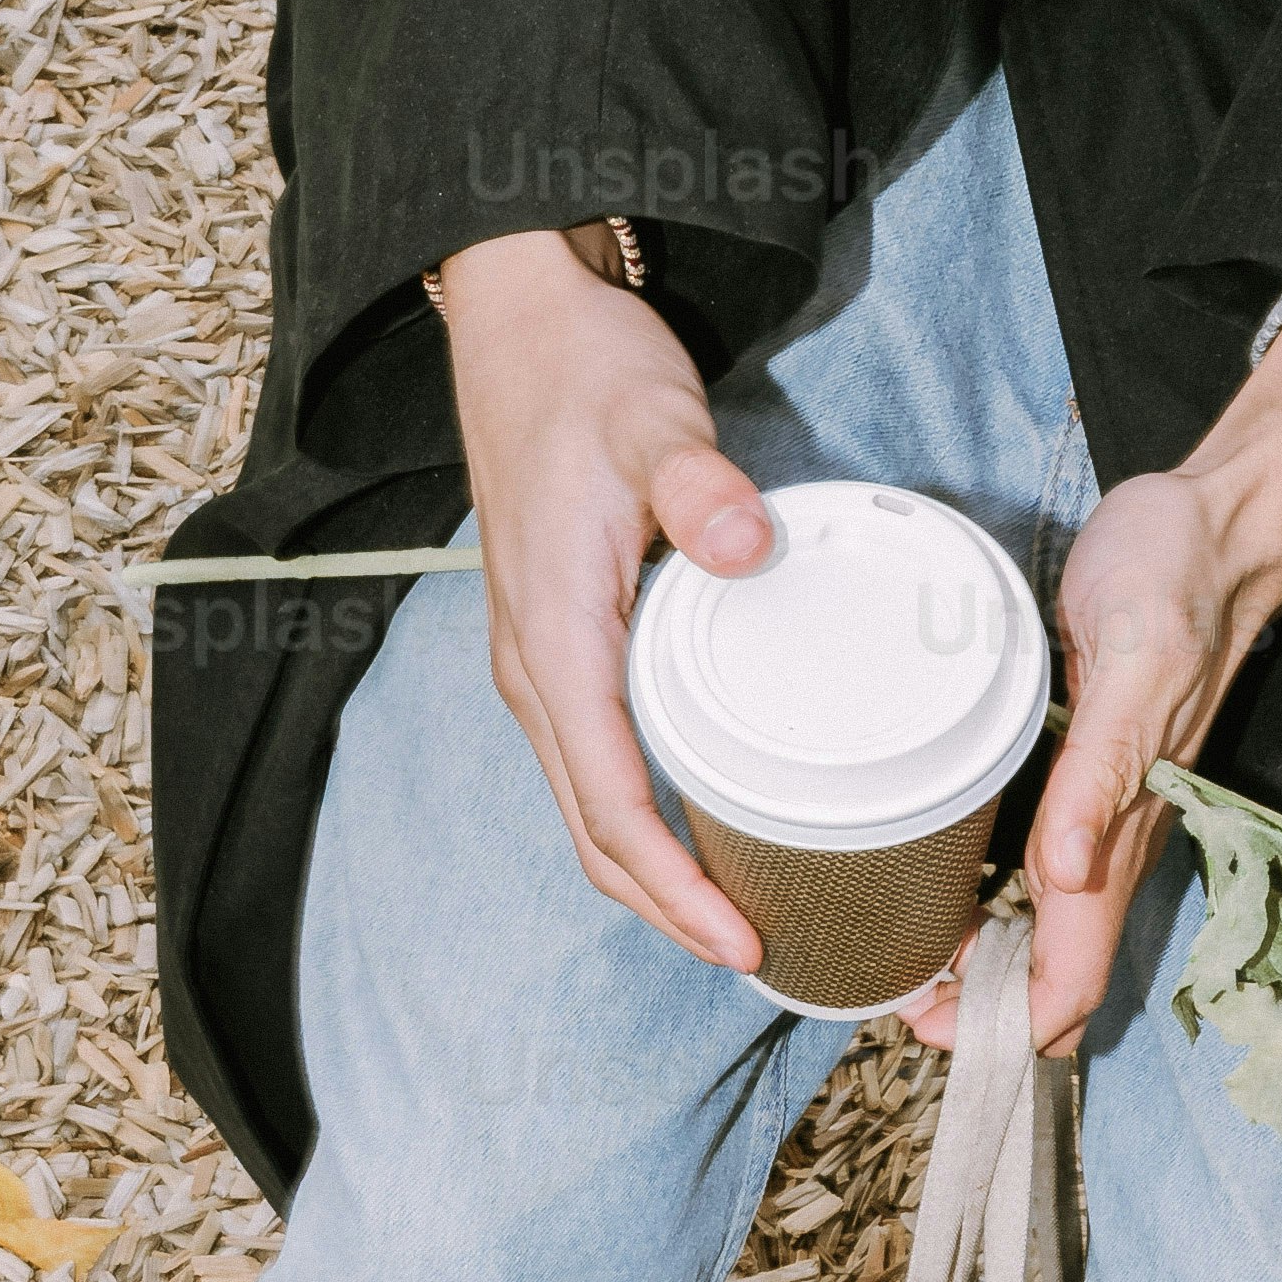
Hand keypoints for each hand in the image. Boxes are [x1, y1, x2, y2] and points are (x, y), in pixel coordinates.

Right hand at [433, 227, 775, 967]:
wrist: (520, 325)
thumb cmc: (583, 374)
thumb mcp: (650, 419)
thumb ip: (697, 484)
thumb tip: (744, 544)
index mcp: (555, 639)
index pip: (612, 801)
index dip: (675, 883)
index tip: (739, 940)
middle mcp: (535, 671)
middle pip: (594, 834)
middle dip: (670, 910)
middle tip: (761, 957)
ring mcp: (541, 666)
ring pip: (589, 810)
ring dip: (655, 877)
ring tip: (738, 920)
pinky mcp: (559, 650)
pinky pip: (596, 767)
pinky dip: (643, 823)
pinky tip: (702, 835)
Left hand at [912, 324, 1281, 1054]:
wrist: (1214, 528)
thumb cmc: (1173, 584)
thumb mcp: (1133, 661)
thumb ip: (1102, 769)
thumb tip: (1064, 875)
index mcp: (1125, 835)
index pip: (1073, 980)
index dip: (1003, 1029)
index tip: (922, 1027)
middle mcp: (1112, 845)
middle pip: (1049, 976)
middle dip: (974, 1014)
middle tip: (882, 993)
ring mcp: (1099, 819)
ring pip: (1038, 936)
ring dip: (971, 969)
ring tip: (889, 963)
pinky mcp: (1080, 783)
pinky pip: (1032, 879)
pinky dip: (979, 908)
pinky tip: (928, 893)